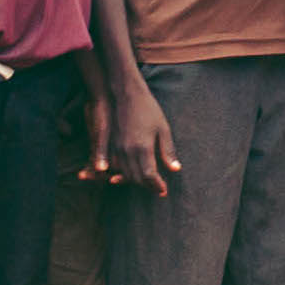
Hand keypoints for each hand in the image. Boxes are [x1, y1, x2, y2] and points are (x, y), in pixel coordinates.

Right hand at [99, 73, 179, 194]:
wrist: (124, 93)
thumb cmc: (147, 109)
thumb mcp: (163, 128)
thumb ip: (168, 150)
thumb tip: (175, 169)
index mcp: (143, 148)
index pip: (150, 176)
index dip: (157, 186)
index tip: (163, 190)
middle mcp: (127, 151)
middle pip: (136, 178)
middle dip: (147, 186)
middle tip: (158, 188)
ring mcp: (116, 148)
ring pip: (124, 174)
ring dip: (135, 181)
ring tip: (147, 182)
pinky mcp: (109, 144)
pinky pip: (114, 166)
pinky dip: (122, 173)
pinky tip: (129, 173)